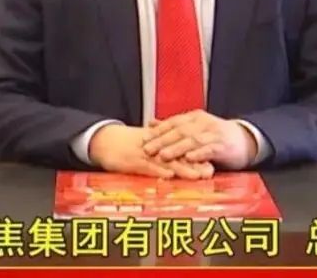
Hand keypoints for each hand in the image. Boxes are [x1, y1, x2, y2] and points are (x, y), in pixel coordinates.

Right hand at [89, 123, 214, 178]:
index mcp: (161, 142)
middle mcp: (155, 147)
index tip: (213, 162)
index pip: (182, 147)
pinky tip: (168, 175)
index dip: (197, 154)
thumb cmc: (126, 145)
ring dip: (182, 168)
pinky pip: (146, 166)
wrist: (103, 140)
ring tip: (197, 175)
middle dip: (195, 163)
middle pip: (178, 154)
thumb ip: (163, 155)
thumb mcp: (147, 146)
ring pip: (166, 160)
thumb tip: (179, 167)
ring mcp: (144, 154)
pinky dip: (157, 170)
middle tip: (210, 171)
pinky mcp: (132, 161)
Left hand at [143, 110, 257, 170]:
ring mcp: (213, 134)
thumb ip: (174, 126)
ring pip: (192, 140)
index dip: (158, 131)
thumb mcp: (195, 127)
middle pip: (180, 131)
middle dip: (162, 140)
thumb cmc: (216, 136)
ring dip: (177, 148)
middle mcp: (203, 123)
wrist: (245, 139)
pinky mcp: (223, 146)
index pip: (173, 122)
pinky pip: (209, 149)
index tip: (143, 139)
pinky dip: (198, 154)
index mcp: (195, 118)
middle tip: (147, 149)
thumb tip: (151, 122)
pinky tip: (189, 159)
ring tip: (163, 155)